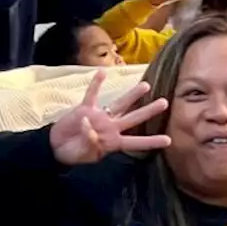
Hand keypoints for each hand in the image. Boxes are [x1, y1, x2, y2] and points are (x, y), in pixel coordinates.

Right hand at [48, 72, 170, 165]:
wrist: (57, 146)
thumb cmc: (74, 153)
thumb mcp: (83, 153)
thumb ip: (88, 140)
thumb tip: (89, 123)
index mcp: (114, 142)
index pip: (136, 143)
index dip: (151, 142)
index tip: (168, 140)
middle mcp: (111, 127)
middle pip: (134, 118)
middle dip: (149, 111)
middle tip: (165, 102)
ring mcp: (99, 116)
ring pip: (119, 104)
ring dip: (132, 95)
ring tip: (145, 85)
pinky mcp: (85, 108)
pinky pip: (93, 94)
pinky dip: (96, 84)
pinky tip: (102, 72)